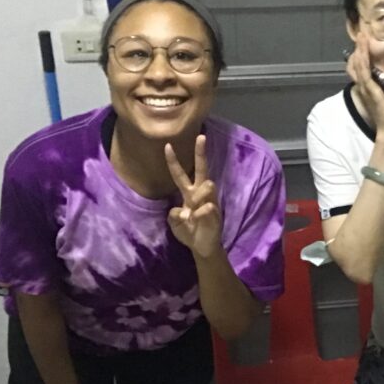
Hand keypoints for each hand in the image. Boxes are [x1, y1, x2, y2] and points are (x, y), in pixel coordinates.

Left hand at [164, 135, 222, 258]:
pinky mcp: (216, 211)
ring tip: (195, 213)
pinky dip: (199, 215)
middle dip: (201, 153)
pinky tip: (198, 222)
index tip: (167, 146)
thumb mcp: (175, 224)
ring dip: (199, 197)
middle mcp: (200, 193)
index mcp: (188, 193)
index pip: (179, 175)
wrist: (202, 246)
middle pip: (201, 169)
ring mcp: (210, 200)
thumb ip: (174, 215)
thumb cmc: (188, 232)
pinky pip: (207, 207)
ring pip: (206, 186)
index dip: (173, 162)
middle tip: (201, 136)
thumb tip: (185, 210)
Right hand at [347, 33, 383, 139]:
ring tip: (361, 36)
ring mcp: (365, 87)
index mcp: (369, 88)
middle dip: (358, 49)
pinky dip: (362, 58)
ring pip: (359, 65)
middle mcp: (364, 86)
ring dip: (359, 50)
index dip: (361, 55)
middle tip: (360, 35)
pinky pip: (363, 70)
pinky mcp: (369, 89)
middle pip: (357, 64)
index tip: (364, 44)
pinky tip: (363, 48)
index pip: (362, 68)